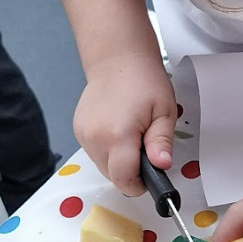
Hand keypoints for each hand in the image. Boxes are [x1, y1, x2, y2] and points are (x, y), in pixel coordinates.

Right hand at [73, 53, 177, 195]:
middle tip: (146, 147)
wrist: (118, 57)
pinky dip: (108, 149)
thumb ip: (161, 142)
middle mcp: (95, 138)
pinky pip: (95, 153)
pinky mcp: (78, 130)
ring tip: (132, 134)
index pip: (124, 179)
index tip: (151, 175)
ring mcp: (83, 134)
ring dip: (119, 160)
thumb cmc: (144, 80)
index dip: (140, 184)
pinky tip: (119, 129)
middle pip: (113, 176)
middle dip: (131, 171)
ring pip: (103, 167)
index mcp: (118, 135)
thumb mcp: (164, 111)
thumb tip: (162, 166)